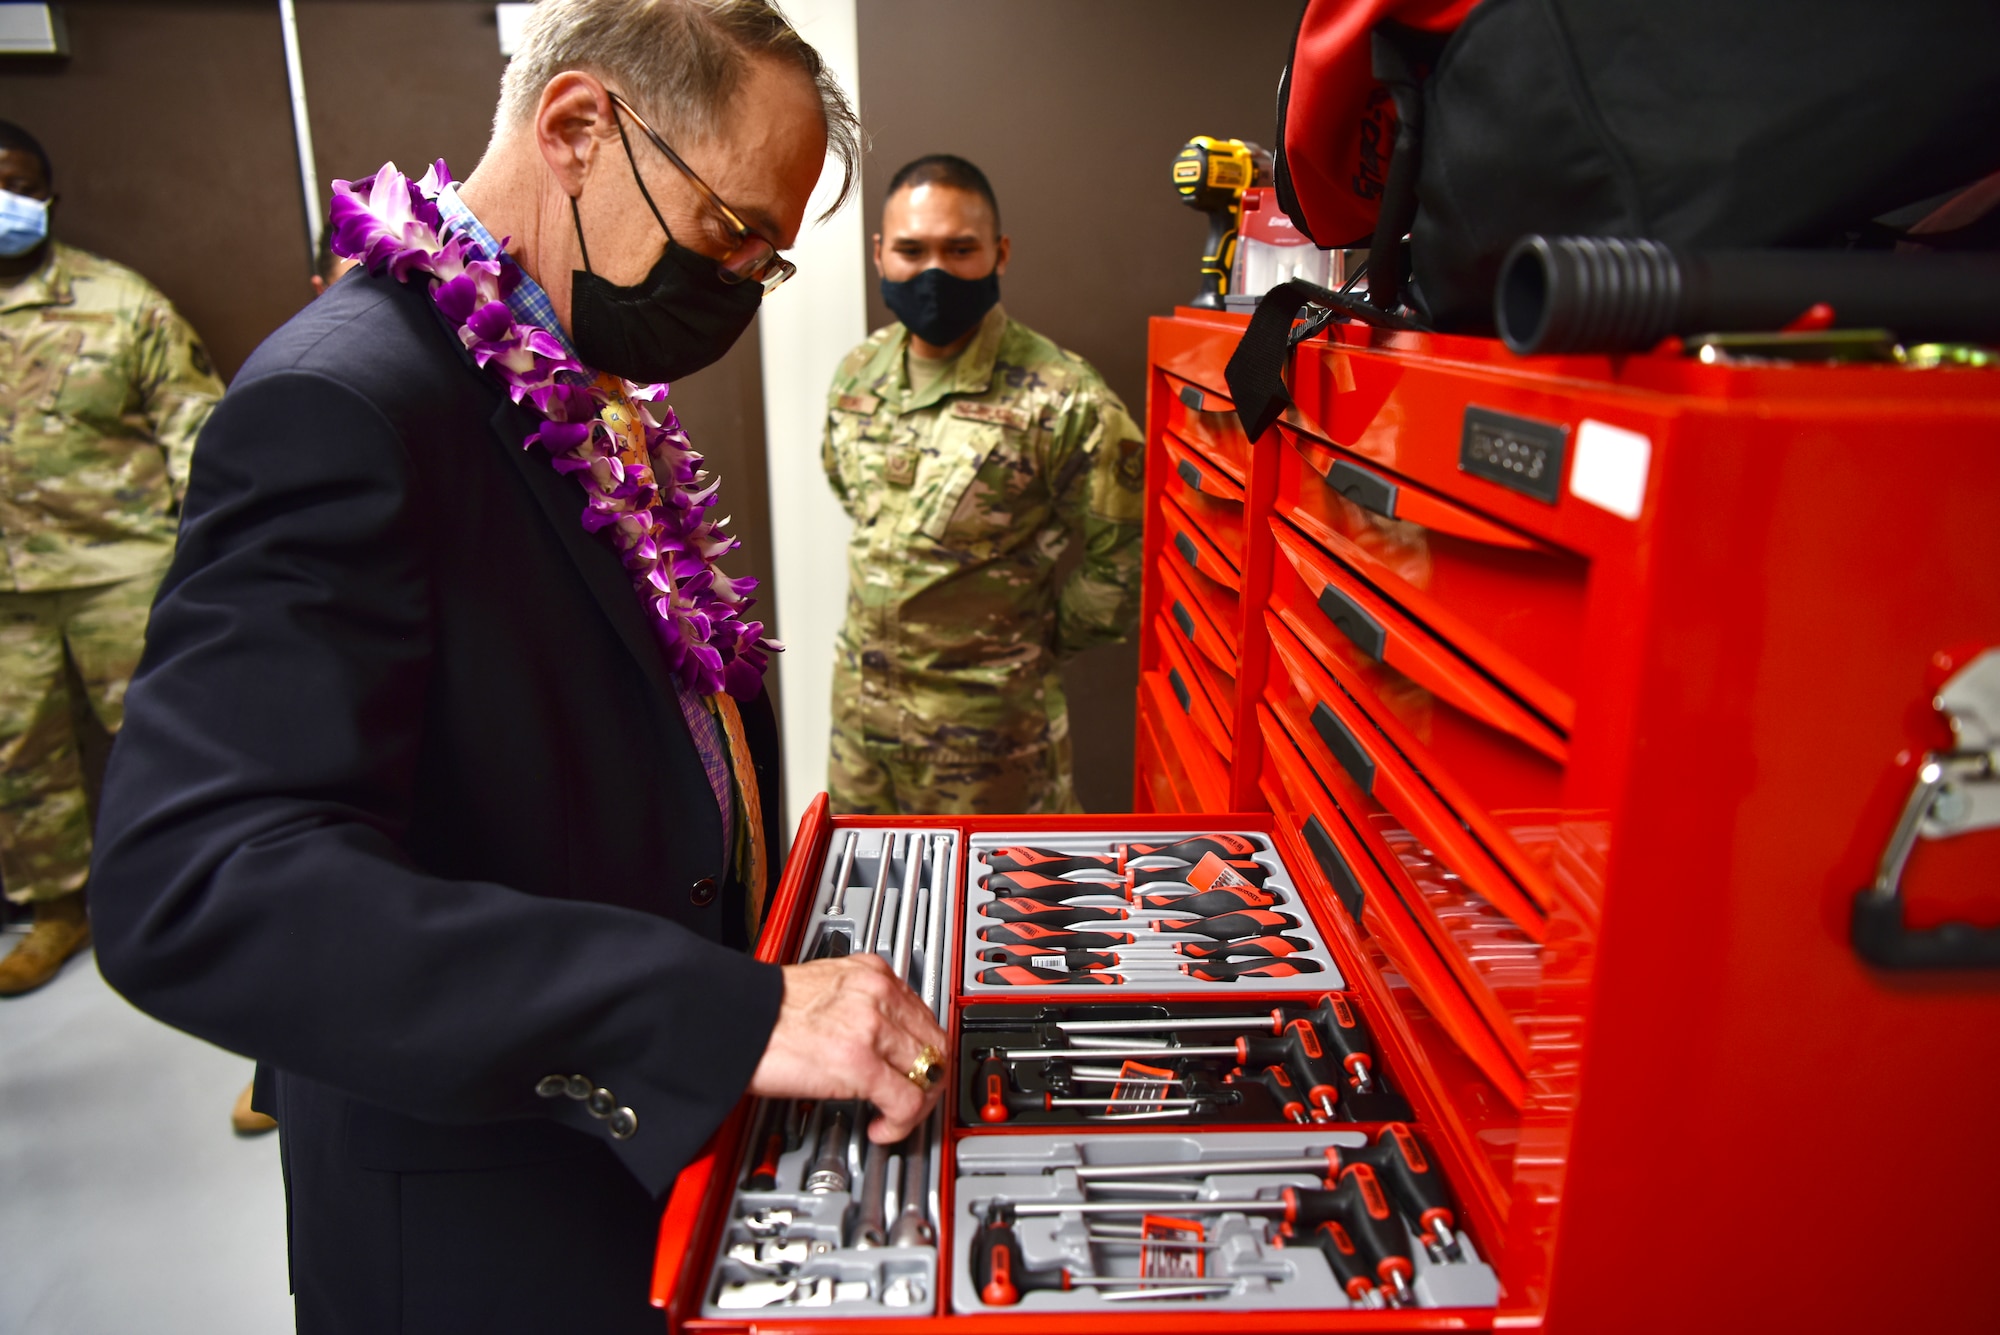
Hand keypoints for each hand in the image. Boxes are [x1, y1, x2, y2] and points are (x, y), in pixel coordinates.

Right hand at [747, 953, 947, 1143]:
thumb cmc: (764, 1011)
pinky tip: (882, 1128)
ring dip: (918, 1104)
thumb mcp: (825, 988)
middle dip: (929, 1079)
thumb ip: (857, 1003)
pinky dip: (901, 1123)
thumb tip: (874, 1033)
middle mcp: (878, 995)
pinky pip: (907, 1101)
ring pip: (929, 1072)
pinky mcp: (859, 1063)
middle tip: (913, 1099)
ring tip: (895, 1117)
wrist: (735, 1020)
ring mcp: (872, 1027)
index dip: (925, 1049)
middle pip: (935, 1042)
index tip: (915, 1068)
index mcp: (872, 973)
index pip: (925, 1014)